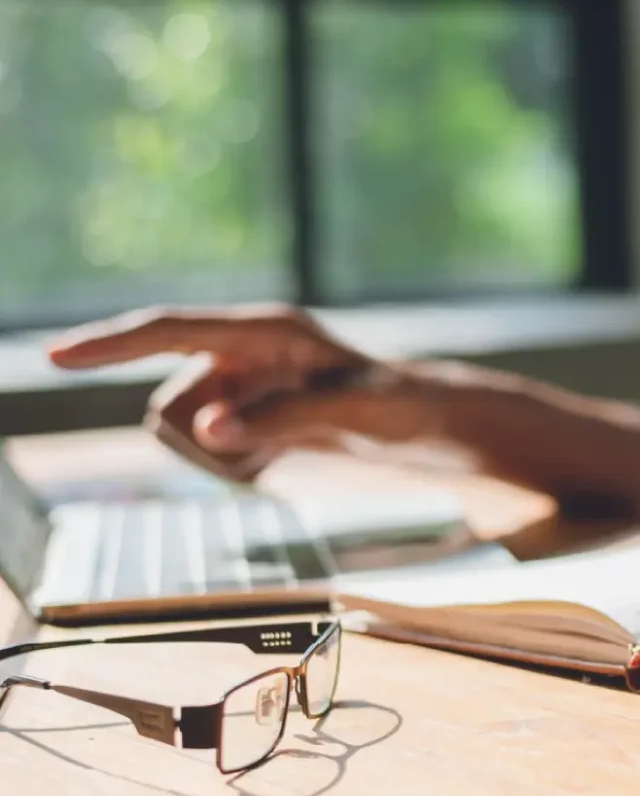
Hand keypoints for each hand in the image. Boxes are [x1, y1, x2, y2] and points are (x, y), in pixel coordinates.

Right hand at [47, 304, 439, 480]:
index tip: (56, 356)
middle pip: (172, 404)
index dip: (111, 343)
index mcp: (266, 330)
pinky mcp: (245, 412)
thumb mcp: (353, 415)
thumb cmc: (402, 406)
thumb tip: (209, 430)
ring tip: (288, 447)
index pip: (170, 331)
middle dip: (206, 439)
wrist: (426, 422)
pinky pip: (210, 452)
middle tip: (275, 447)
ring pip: (186, 433)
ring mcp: (241, 383)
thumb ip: (280, 421)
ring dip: (225, 457)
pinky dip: (239, 466)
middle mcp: (243, 351)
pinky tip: (284, 455)